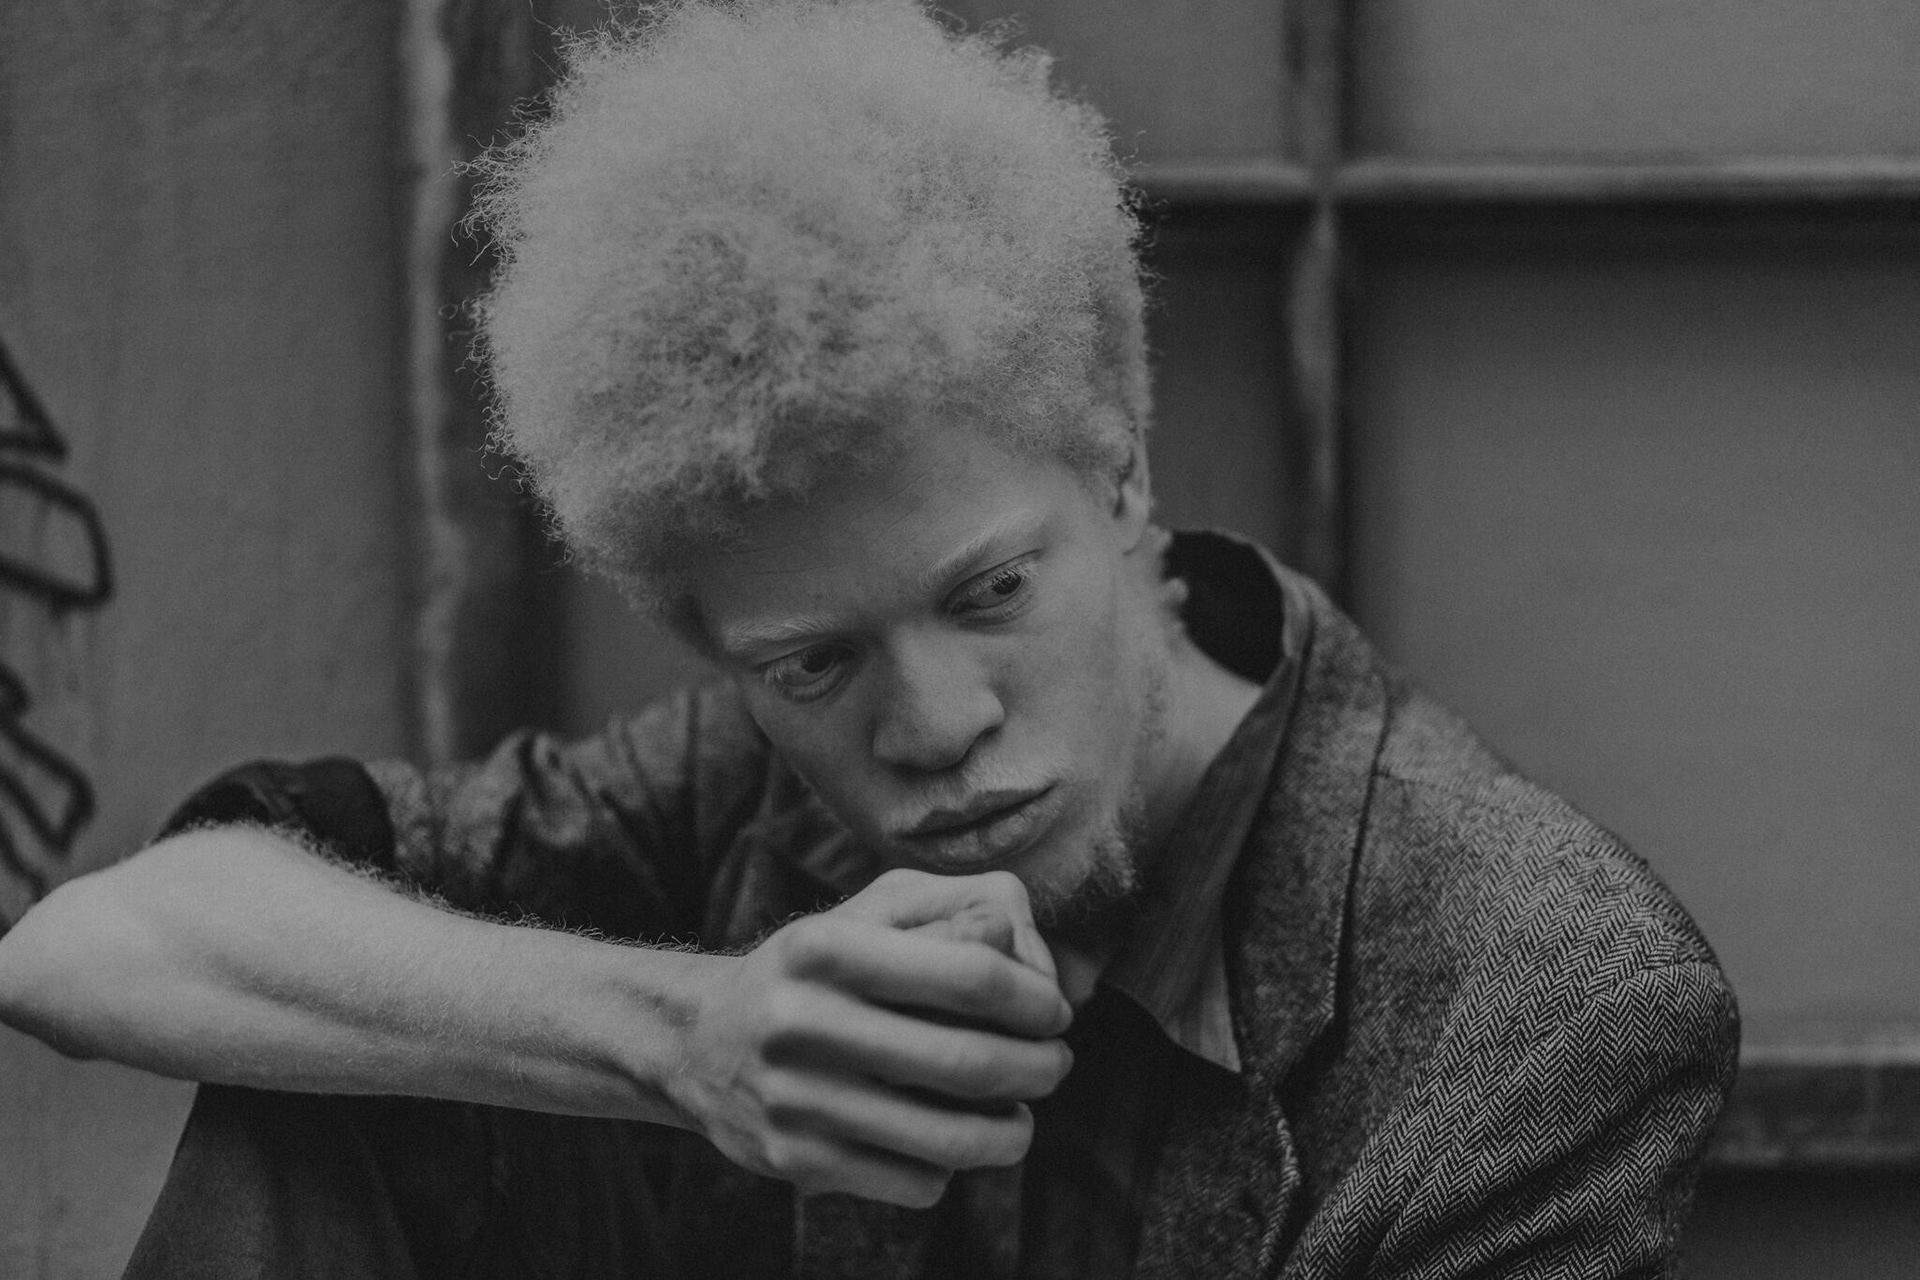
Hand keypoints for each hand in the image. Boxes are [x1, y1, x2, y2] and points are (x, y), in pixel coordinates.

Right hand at [667, 868, 1071, 1205]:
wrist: (701, 1042)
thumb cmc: (819, 967)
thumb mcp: (872, 911)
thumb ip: (955, 909)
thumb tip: (1022, 944)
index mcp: (828, 947)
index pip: (971, 974)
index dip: (1036, 998)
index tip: (1055, 1011)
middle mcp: (804, 1021)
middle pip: (968, 1063)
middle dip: (1039, 1069)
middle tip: (1055, 1064)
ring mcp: (798, 1099)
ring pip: (950, 1140)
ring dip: (1011, 1133)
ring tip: (1019, 1116)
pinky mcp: (797, 1162)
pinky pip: (915, 1182)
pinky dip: (950, 1167)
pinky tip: (943, 1139)